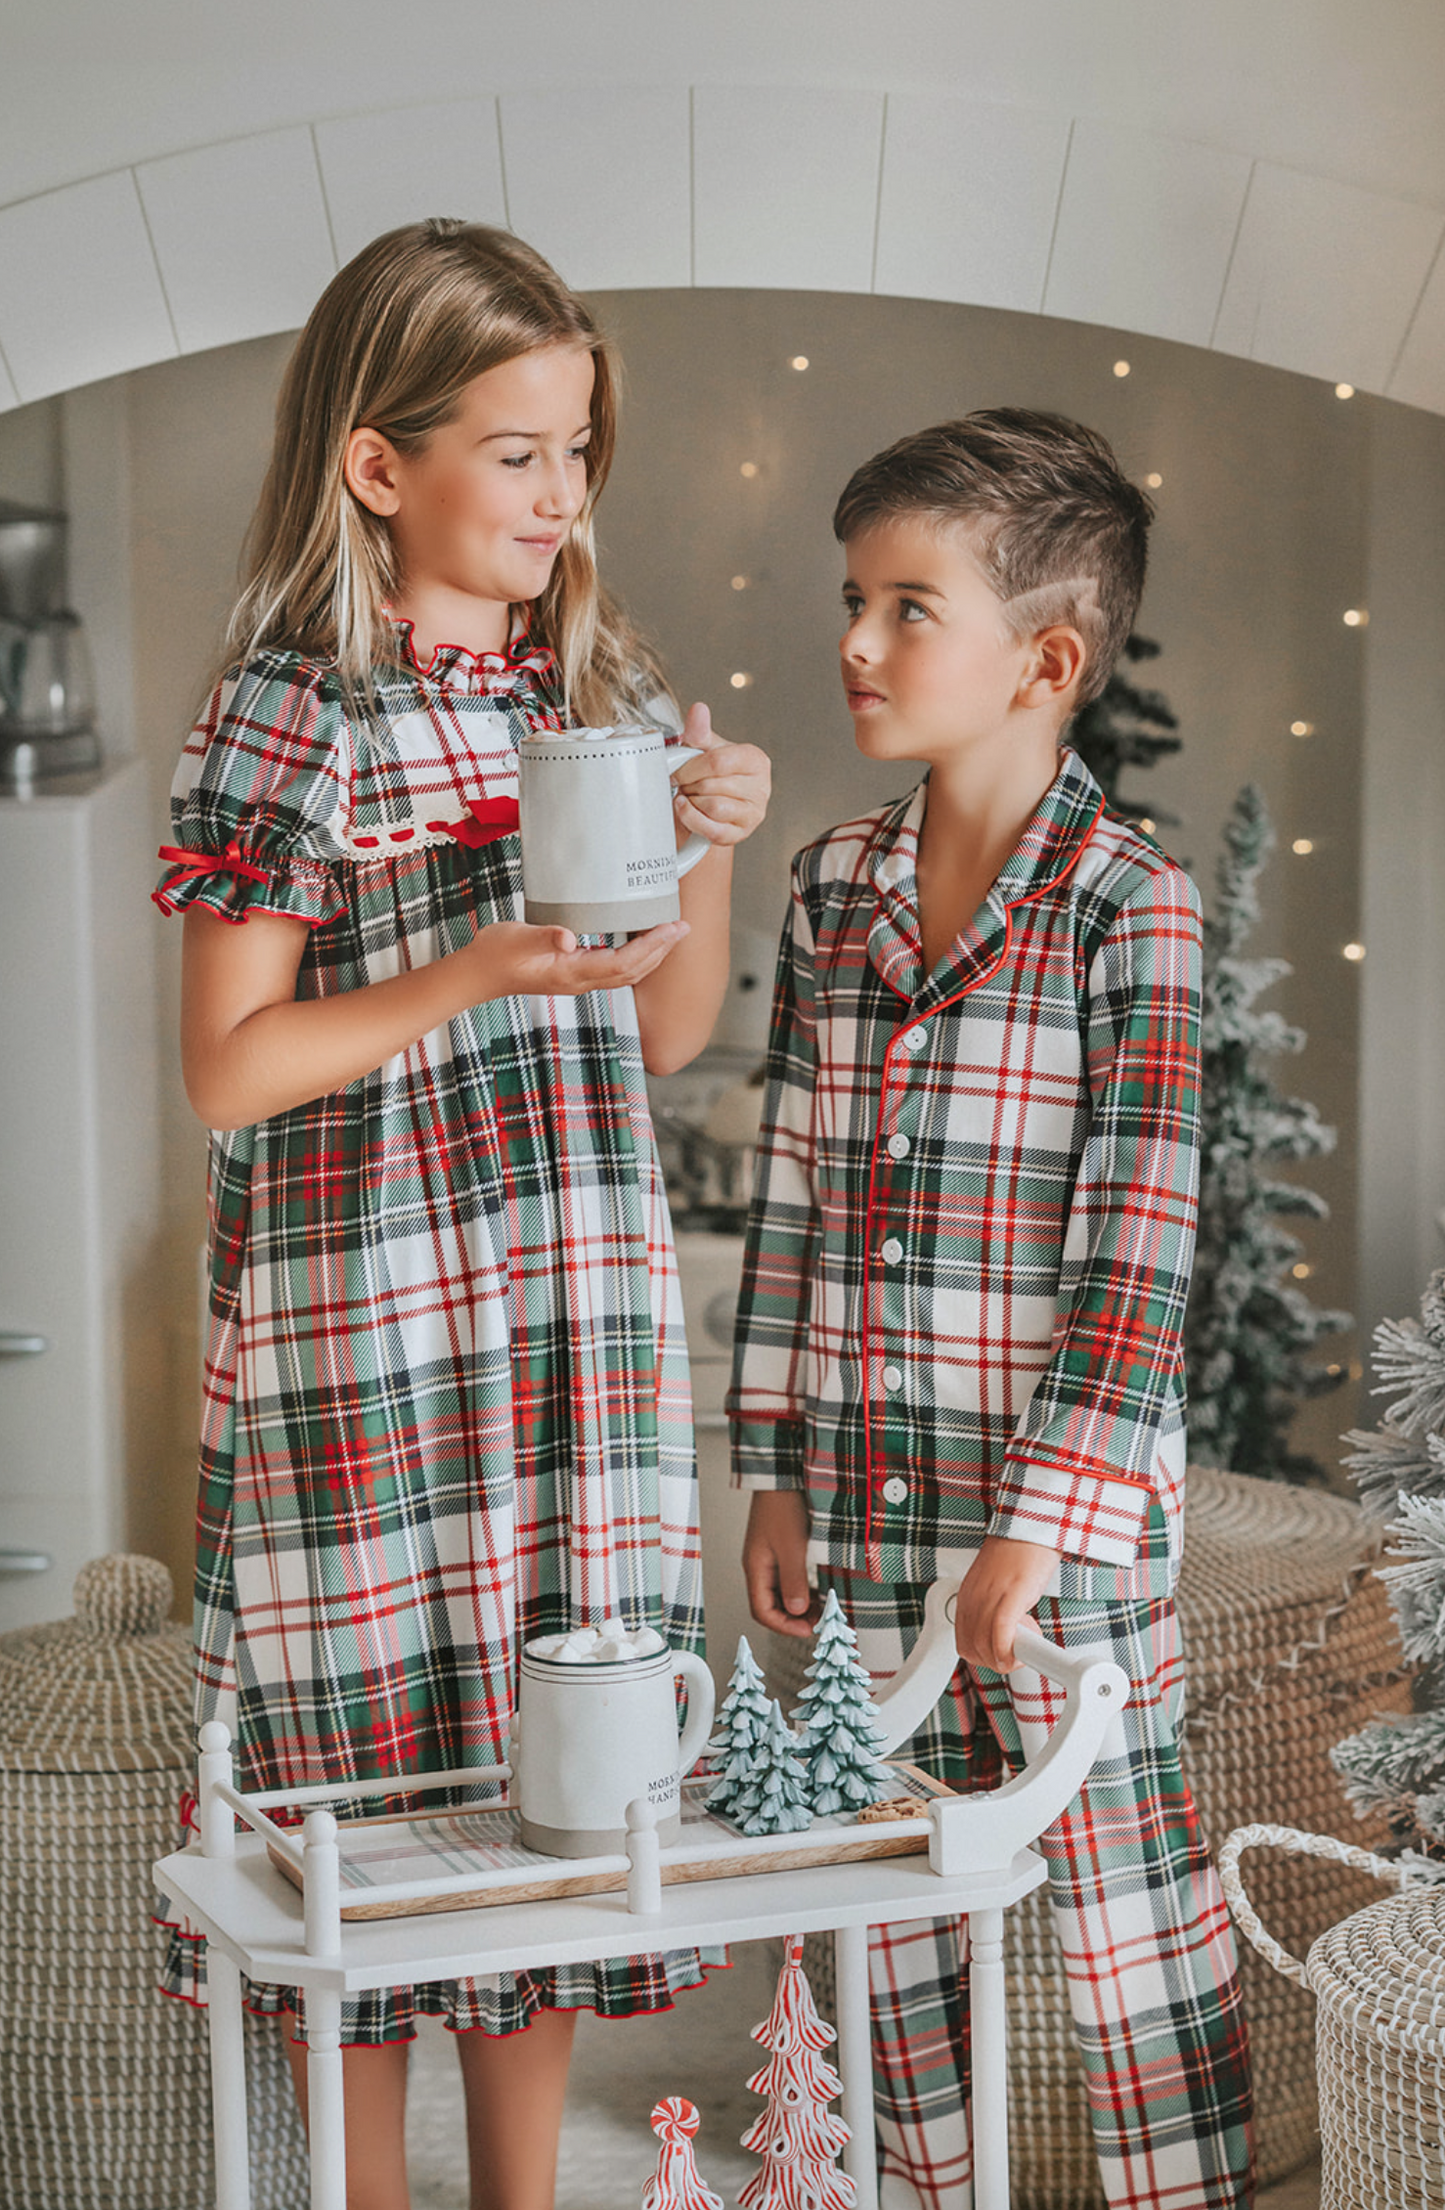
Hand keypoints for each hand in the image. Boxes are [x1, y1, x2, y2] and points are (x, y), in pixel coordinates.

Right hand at [465, 918, 687, 1001]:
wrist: (476, 975)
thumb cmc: (493, 955)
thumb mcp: (516, 939)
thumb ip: (544, 937)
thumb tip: (570, 938)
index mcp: (571, 973)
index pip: (624, 963)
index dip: (652, 946)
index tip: (672, 928)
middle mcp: (580, 981)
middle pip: (633, 971)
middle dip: (661, 950)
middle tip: (683, 927)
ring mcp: (577, 980)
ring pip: (626, 973)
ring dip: (651, 954)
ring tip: (669, 933)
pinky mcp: (572, 973)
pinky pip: (613, 968)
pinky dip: (633, 954)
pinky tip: (636, 939)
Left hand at [671, 702, 770, 847]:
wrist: (711, 809)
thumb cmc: (710, 776)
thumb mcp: (704, 751)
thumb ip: (699, 732)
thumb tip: (699, 710)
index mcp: (755, 760)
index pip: (719, 761)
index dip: (690, 768)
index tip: (677, 771)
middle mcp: (761, 787)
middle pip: (712, 784)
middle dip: (689, 785)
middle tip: (684, 785)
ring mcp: (754, 813)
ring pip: (713, 807)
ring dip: (692, 803)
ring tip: (690, 797)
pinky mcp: (741, 834)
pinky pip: (713, 829)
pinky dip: (693, 820)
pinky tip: (687, 810)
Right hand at [742, 1490, 818, 1638]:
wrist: (783, 1474)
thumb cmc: (783, 1505)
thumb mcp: (792, 1547)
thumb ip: (793, 1581)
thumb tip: (797, 1611)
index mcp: (756, 1567)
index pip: (762, 1611)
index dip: (784, 1626)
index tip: (808, 1630)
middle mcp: (759, 1565)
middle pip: (770, 1605)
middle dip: (793, 1618)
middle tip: (818, 1620)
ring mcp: (769, 1557)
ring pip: (780, 1592)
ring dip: (799, 1604)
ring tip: (820, 1607)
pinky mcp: (780, 1548)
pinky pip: (788, 1578)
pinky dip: (802, 1588)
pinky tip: (817, 1588)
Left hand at [952, 1536, 1061, 1672]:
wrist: (1031, 1528)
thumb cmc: (1018, 1555)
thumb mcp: (996, 1587)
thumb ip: (992, 1609)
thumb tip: (1004, 1636)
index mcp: (967, 1597)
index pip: (964, 1644)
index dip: (986, 1657)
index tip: (1004, 1652)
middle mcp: (974, 1599)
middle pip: (973, 1650)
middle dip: (998, 1661)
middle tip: (1019, 1651)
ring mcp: (990, 1597)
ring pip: (985, 1647)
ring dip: (1008, 1657)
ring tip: (1028, 1640)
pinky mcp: (1010, 1594)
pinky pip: (1001, 1633)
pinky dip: (1011, 1648)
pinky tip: (1027, 1643)